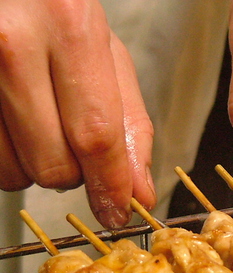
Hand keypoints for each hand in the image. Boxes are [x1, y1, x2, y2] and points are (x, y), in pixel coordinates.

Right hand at [0, 0, 154, 227]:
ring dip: (38, 166)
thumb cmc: (59, 16)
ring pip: (16, 173)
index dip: (109, 185)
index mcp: (69, 28)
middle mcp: (12, 43)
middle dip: (75, 173)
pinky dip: (10, 158)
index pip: (96, 136)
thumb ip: (131, 128)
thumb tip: (139, 193)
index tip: (117, 211)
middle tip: (73, 140)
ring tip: (41, 123)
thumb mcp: (109, 58)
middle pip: (55, 166)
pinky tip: (16, 125)